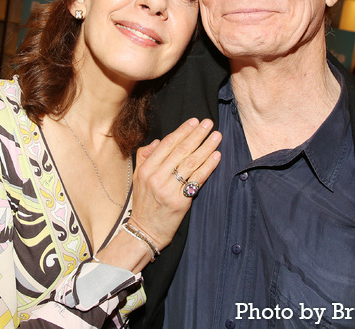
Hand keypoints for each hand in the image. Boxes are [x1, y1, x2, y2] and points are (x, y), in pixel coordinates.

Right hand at [128, 118, 220, 250]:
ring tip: (217, 136)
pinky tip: (216, 156)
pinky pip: (197, 180)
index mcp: (145, 170)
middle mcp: (156, 178)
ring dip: (206, 147)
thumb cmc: (144, 204)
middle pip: (180, 151)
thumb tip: (158, 141)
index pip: (166, 145)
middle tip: (209, 123)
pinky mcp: (180, 202)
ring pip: (191, 163)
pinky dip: (208, 166)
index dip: (182, 131)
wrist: (145, 231)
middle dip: (197, 135)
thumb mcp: (138, 178)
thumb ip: (145, 157)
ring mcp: (168, 190)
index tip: (194, 122)